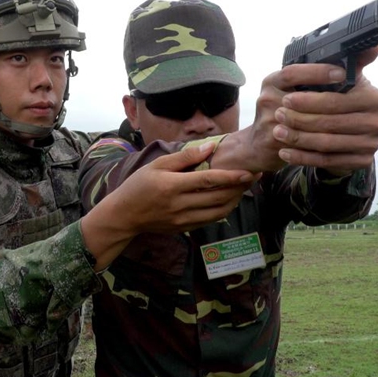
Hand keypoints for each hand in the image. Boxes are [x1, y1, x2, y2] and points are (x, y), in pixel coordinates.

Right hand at [81, 142, 253, 269]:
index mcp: (172, 186)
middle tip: (253, 177)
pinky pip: (210, 220)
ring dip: (235, 200)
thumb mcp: (157, 165)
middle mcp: (179, 205)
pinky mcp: (184, 228)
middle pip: (218, 198)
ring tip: (244, 188)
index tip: (248, 171)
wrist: (124, 215)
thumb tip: (210, 148)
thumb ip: (185, 157)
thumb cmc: (139, 185)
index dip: (231, 177)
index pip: (208, 180)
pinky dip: (223, 210)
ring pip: (218, 212)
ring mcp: (183, 219)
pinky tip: (228, 199)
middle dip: (239, 188)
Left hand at [269, 46, 377, 172]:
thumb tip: (372, 43)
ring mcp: (371, 144)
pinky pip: (326, 161)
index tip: (286, 98)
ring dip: (297, 138)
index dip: (309, 101)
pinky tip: (284, 152)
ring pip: (326, 143)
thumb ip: (350, 62)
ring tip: (277, 132)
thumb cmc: (339, 102)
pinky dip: (302, 157)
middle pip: (329, 122)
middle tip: (277, 115)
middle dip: (299, 119)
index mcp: (374, 97)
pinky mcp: (361, 161)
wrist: (347, 134)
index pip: (336, 99)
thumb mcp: (344, 81)